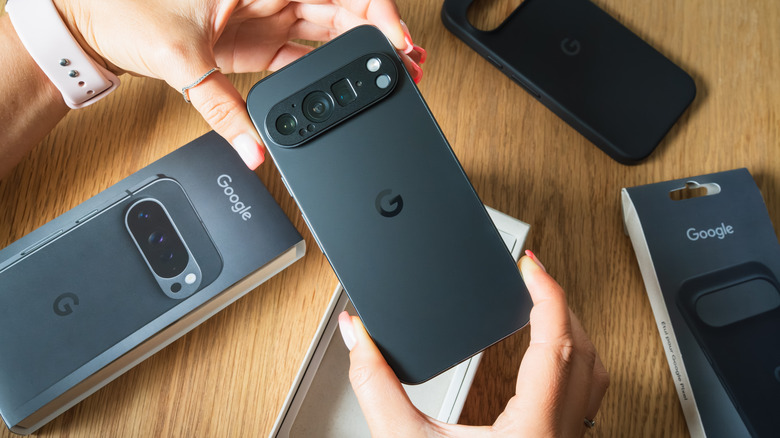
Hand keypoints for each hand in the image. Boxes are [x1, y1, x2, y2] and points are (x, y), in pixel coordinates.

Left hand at [52, 0, 425, 167]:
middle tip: (408, 64)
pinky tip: (348, 86)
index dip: (375, 10)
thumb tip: (255, 150)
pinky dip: (327, 73)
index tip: (395, 39)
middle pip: (343, 10)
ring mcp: (267, 19)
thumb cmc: (128, 10)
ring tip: (392, 74)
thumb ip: (224, 111)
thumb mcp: (183, 59)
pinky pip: (303, 57)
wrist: (95, 23)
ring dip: (360, 54)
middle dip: (379, 36)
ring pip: (330, 33)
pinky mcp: (257, 44)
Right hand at [338, 252, 608, 436]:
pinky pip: (585, 398)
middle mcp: (561, 435)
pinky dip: (571, 365)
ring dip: (573, 333)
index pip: (557, 340)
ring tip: (543, 309)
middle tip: (532, 277)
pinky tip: (545, 365)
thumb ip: (376, 386)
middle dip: (559, 303)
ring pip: (594, 375)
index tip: (531, 263)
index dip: (547, 292)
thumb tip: (358, 337)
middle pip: (584, 349)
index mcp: (534, 428)